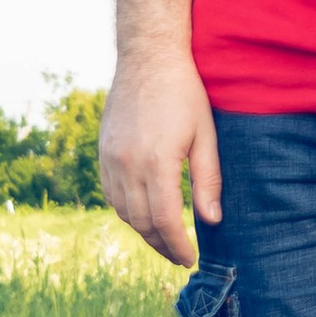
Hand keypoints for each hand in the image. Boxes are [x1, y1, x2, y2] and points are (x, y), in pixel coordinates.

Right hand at [99, 44, 222, 267]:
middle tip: (178, 255)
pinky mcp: (104, 151)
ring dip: (143, 231)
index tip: (189, 258)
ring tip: (163, 239)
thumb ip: (208, 180)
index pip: (165, 221)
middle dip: (161, 245)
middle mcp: (128, 165)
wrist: (148, 58)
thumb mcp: (205, 135)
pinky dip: (126, 210)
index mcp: (157, 163)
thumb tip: (211, 220)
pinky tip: (143, 213)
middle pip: (142, 222)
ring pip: (123, 211)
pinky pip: (111, 194)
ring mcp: (111, 158)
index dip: (177, 246)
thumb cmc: (184, 93)